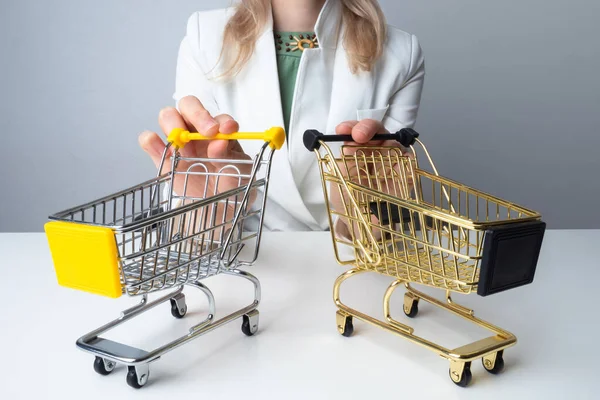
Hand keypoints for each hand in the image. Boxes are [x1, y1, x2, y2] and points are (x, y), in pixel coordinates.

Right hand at [139, 96, 252, 201]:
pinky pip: (150, 141)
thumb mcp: (238, 173)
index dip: (223, 121)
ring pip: (168, 116)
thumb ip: (229, 157)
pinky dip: (152, 141)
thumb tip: (219, 142)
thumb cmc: (231, 186)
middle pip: (189, 106)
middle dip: (198, 114)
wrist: (218, 210)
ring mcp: (179, 142)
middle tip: (208, 132)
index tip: (228, 130)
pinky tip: (163, 151)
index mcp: (220, 133)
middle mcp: (198, 131)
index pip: (219, 118)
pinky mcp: (163, 157)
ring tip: (186, 150)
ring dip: (174, 126)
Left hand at [331, 119, 413, 238]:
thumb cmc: (349, 200)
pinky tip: (394, 170)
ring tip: (375, 165)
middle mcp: (376, 152)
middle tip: (359, 135)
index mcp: (358, 150)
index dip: (351, 126)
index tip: (342, 130)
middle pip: (378, 130)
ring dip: (384, 147)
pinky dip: (402, 163)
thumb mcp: (340, 181)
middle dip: (368, 128)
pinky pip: (408, 163)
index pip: (356, 131)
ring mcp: (392, 162)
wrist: (362, 225)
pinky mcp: (405, 176)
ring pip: (394, 143)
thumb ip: (343, 163)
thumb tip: (348, 144)